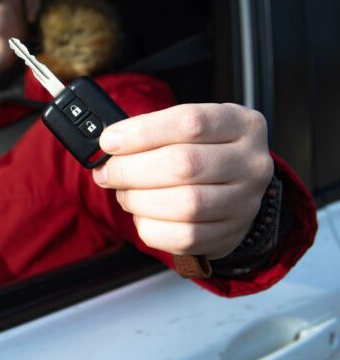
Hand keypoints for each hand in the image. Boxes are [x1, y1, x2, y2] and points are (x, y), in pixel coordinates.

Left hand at [92, 103, 272, 259]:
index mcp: (241, 124)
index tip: (109, 141)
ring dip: (139, 200)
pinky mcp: (230, 235)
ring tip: (125, 194)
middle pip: (184, 164)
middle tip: (108, 173)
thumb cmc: (201, 153)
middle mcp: (251, 163)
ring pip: (185, 204)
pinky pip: (184, 237)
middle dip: (132, 170)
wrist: (233, 191)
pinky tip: (142, 215)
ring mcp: (245, 202)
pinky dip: (150, 227)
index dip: (142, 132)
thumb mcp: (186, 129)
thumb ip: (151, 132)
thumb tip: (110, 144)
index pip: (190, 122)